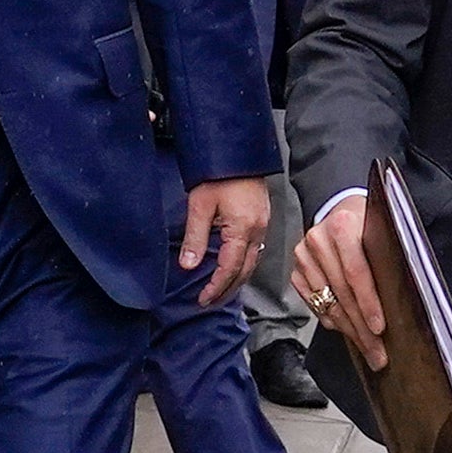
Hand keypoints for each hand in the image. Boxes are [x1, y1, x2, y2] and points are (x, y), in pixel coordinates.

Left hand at [182, 176, 270, 307]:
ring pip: (252, 262)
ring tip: (220, 290)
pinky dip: (243, 264)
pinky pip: (255, 250)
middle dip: (228, 289)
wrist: (237, 151)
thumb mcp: (200, 205)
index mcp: (243, 229)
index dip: (216, 287)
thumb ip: (195, 238)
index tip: (203, 299)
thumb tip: (188, 265)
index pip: (230, 268)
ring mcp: (263, 225)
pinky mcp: (262, 218)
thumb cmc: (218, 173)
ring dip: (236, 279)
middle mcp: (258, 230)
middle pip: (245, 271)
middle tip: (210, 301)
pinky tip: (233, 267)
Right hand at [293, 194, 386, 370]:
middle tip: (377, 352)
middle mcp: (318, 240)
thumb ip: (388, 261)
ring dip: (348, 329)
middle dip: (361, 327)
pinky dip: (330, 320)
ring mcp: (303, 256)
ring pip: (327, 303)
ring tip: (366, 348)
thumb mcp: (382, 234)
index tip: (379, 328)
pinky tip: (345, 330)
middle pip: (342, 293)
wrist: (340, 210)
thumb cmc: (368, 226)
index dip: (368, 304)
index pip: (356, 273)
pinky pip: (313, 303)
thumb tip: (401, 303)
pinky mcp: (296, 270)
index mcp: (342, 226)